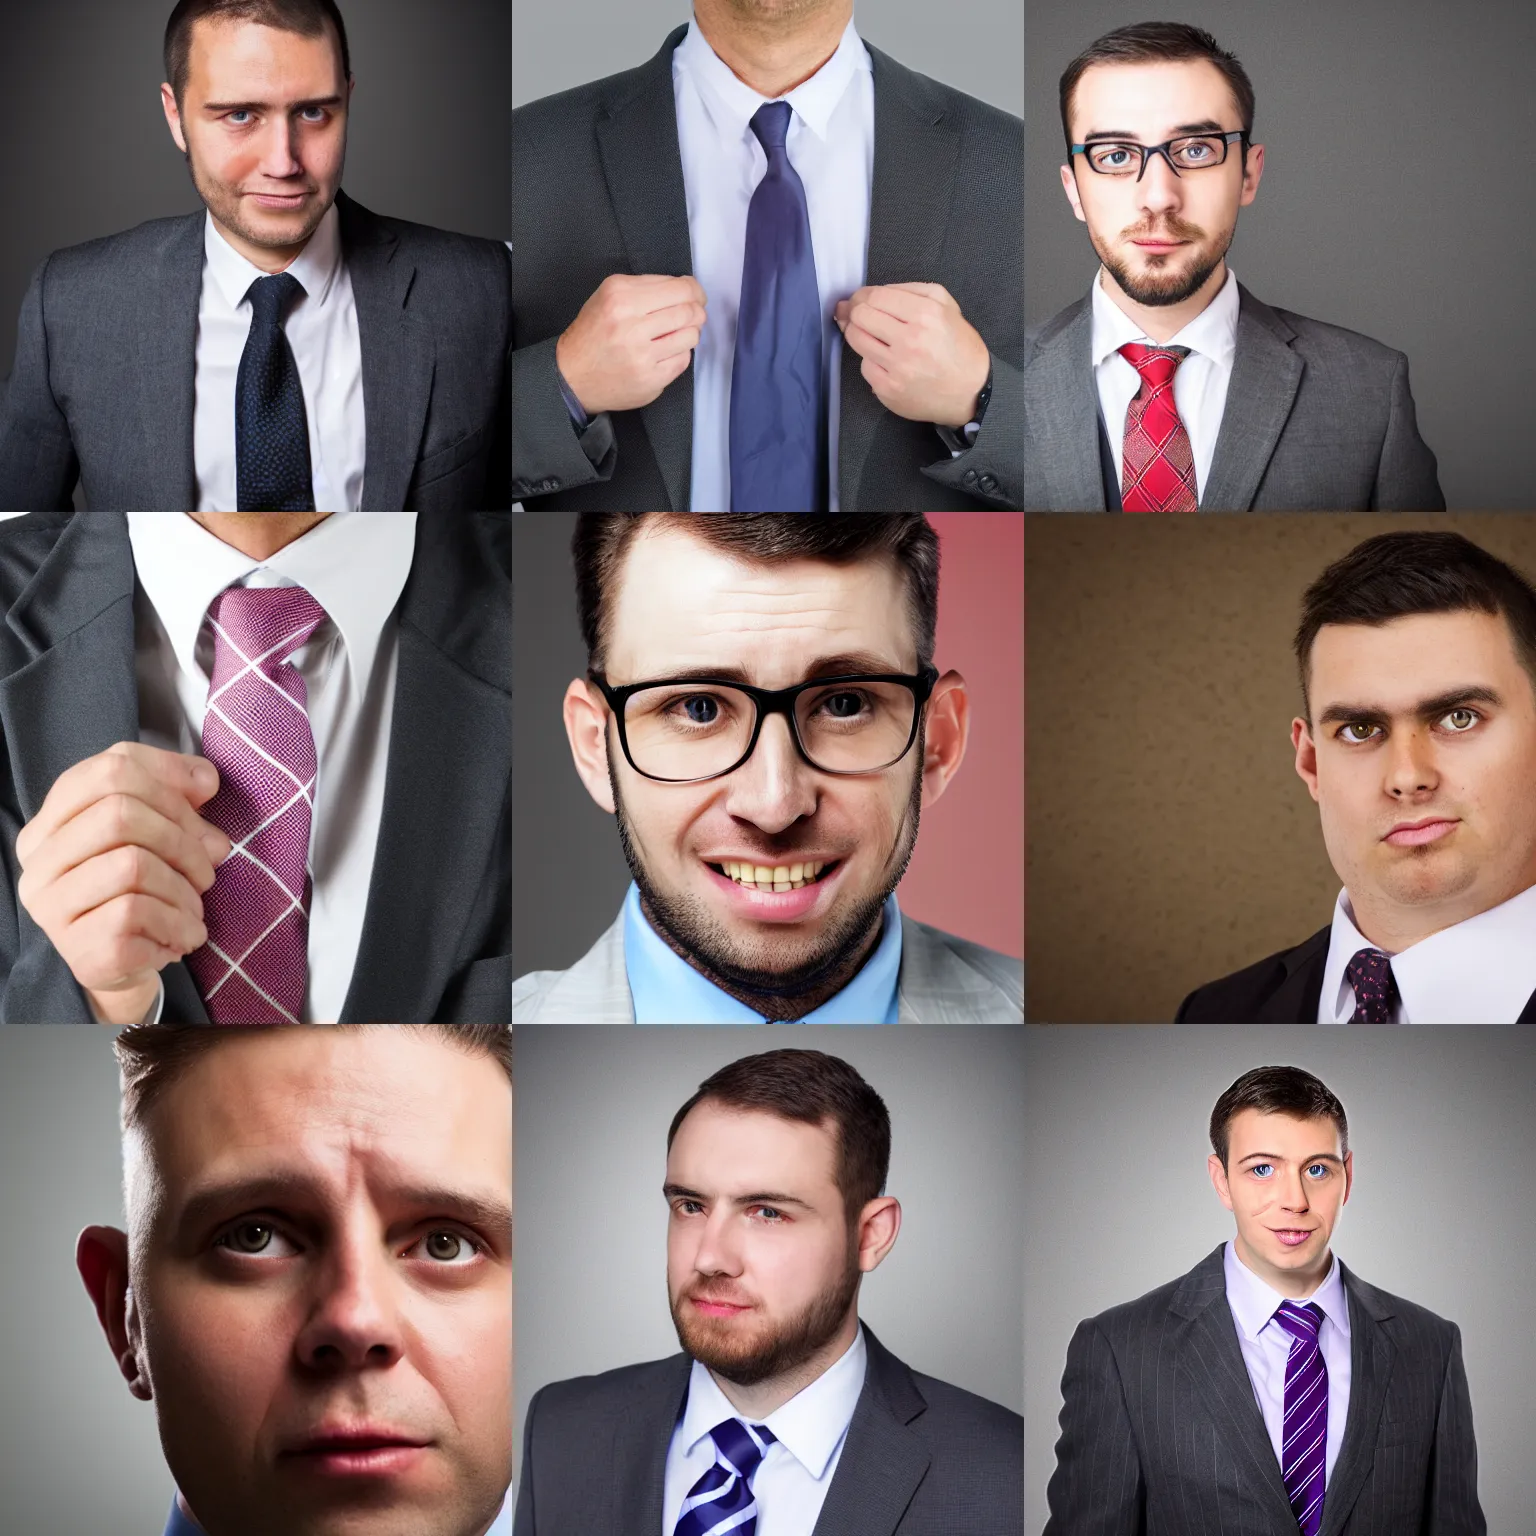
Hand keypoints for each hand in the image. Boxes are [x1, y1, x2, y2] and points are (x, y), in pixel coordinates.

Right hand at [15, 742, 232, 1024]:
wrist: (128, 964)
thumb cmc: (144, 890)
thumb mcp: (160, 836)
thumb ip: (180, 800)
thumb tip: (205, 781)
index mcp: (54, 821)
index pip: (110, 767)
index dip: (169, 774)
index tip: (205, 794)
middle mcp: (39, 861)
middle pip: (121, 813)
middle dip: (182, 838)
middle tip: (207, 867)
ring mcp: (52, 906)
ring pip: (132, 864)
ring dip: (184, 886)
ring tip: (195, 906)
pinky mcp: (78, 948)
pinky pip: (139, 913)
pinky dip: (180, 922)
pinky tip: (185, 934)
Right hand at [555, 274, 706, 415]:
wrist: (572, 376)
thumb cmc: (593, 333)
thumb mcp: (607, 295)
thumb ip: (645, 287)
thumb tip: (685, 288)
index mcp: (621, 297)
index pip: (678, 288)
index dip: (695, 290)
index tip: (696, 295)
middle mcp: (630, 325)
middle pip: (688, 311)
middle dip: (697, 312)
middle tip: (692, 314)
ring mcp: (641, 355)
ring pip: (690, 336)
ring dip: (690, 333)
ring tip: (676, 333)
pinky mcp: (650, 379)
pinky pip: (683, 360)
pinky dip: (680, 353)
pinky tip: (666, 351)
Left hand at [834, 282, 990, 428]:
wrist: (971, 392)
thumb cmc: (959, 348)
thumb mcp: (946, 306)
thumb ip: (912, 290)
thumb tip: (874, 292)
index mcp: (926, 314)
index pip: (876, 297)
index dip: (862, 296)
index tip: (859, 299)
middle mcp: (911, 340)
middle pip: (861, 316)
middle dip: (855, 313)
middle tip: (857, 315)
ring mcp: (898, 367)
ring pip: (856, 340)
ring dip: (857, 334)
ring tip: (869, 335)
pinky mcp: (889, 389)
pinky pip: (864, 367)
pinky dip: (871, 361)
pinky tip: (885, 361)